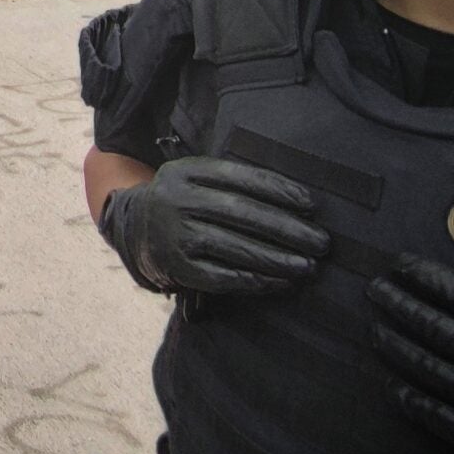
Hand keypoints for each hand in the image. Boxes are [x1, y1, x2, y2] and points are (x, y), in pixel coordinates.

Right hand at [96, 156, 326, 294]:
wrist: (133, 229)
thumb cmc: (183, 202)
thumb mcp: (196, 179)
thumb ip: (233, 182)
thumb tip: (298, 201)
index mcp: (184, 172)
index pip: (237, 177)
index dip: (277, 190)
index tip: (310, 204)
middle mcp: (174, 200)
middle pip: (239, 213)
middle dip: (286, 228)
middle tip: (321, 242)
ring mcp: (173, 235)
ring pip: (233, 247)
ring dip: (277, 258)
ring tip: (308, 265)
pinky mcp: (176, 266)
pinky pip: (222, 276)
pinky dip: (254, 280)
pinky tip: (279, 281)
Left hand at [371, 258, 453, 453]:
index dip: (431, 280)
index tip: (401, 264)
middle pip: (443, 332)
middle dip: (404, 307)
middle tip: (374, 289)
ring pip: (437, 373)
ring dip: (401, 350)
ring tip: (375, 330)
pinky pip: (447, 422)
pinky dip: (418, 405)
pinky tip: (396, 390)